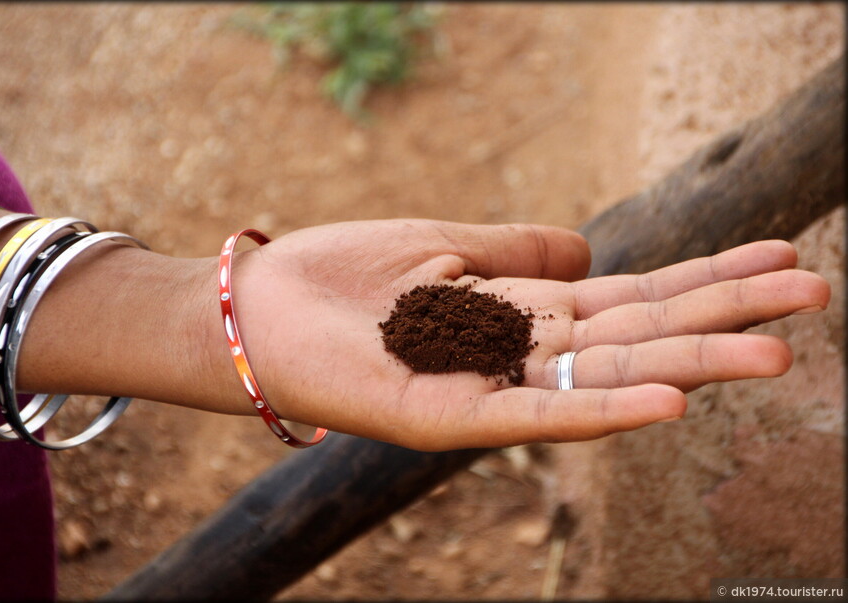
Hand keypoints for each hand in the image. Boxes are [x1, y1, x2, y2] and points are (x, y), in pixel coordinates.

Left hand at [229, 219, 829, 450]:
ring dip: (690, 364)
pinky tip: (667, 402)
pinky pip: (537, 413)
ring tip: (775, 349)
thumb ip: (520, 250)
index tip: (775, 255)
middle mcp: (522, 352)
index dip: (702, 276)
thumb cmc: (345, 275)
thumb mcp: (444, 243)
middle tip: (814, 292)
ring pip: (605, 373)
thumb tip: (592, 247)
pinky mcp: (451, 419)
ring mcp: (492, 388)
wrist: (260, 310)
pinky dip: (602, 407)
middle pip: (638, 331)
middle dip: (724, 313)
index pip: (631, 294)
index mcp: (524, 308)